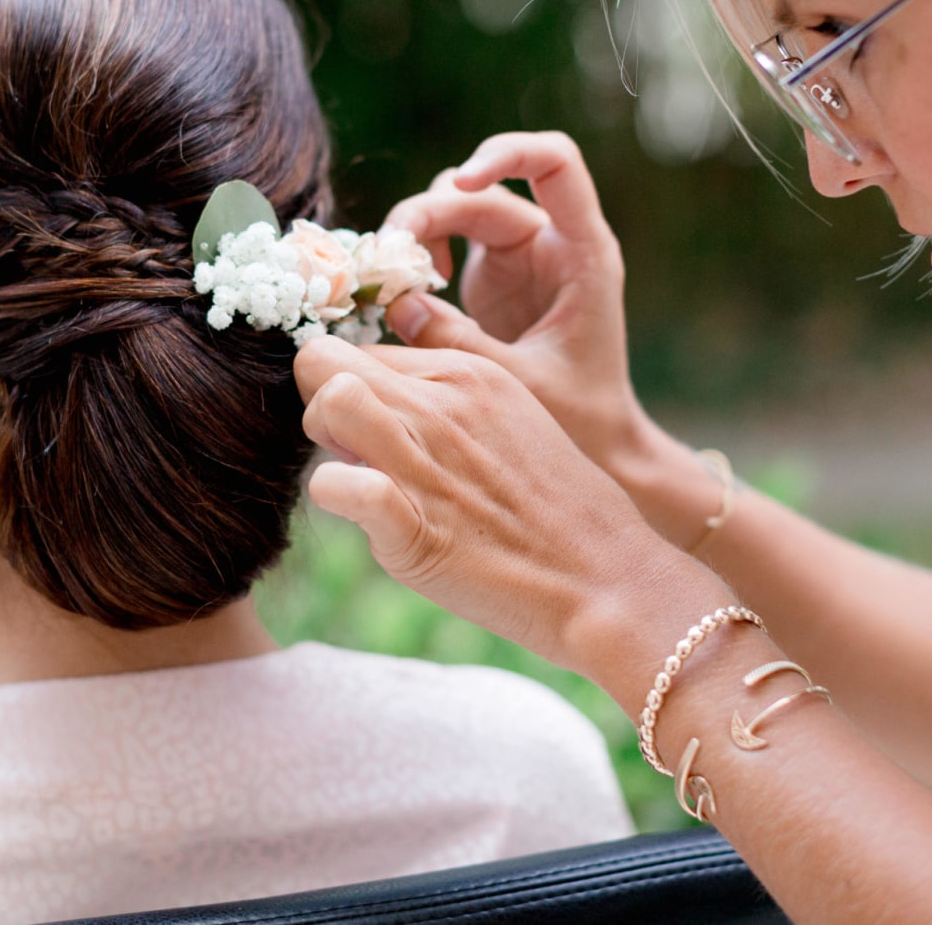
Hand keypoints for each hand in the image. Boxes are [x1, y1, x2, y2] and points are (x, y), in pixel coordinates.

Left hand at [293, 335, 712, 679]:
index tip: (376, 432)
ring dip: (323, 442)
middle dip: (321, 403)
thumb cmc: (560, 513)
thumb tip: (378, 416)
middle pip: (326, 360)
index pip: (362, 351)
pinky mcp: (415, 525)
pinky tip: (368, 517)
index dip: (354, 390)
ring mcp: (428, 458)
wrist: (610, 580)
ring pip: (328, 399)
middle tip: (353, 452)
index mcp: (468, 371)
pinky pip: (338, 485)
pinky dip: (336, 496)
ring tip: (357, 477)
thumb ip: (445, 408)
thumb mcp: (511, 425)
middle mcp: (443, 401)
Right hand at [382, 131, 653, 483]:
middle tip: (391, 259)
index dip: (507, 153)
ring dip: (416, 235)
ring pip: (455, 210)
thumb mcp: (522, 385)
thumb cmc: (582, 420)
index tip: (462, 181)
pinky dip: (415, 262)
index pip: (555, 163)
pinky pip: (443, 246)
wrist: (599, 450)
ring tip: (396, 282)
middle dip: (429, 214)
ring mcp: (518, 258)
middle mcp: (551, 242)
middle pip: (481, 192)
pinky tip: (408, 299)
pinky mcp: (490, 280)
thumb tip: (399, 302)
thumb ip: (461, 345)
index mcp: (583, 252)